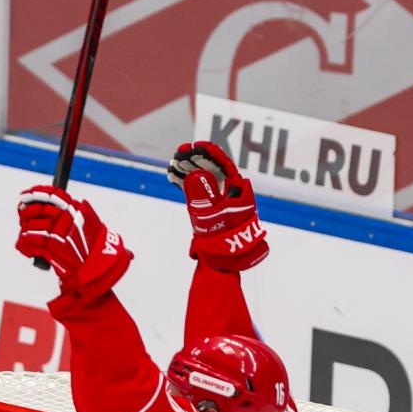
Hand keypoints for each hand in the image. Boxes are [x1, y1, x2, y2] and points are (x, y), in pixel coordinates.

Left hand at [15, 186, 131, 301]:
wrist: (95, 266)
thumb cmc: (90, 246)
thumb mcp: (85, 222)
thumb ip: (69, 213)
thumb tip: (41, 207)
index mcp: (76, 208)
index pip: (53, 194)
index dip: (36, 193)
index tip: (25, 195)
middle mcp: (69, 217)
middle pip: (39, 209)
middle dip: (27, 213)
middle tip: (22, 216)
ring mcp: (61, 231)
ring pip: (32, 225)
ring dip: (25, 232)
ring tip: (25, 238)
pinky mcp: (52, 247)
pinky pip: (31, 240)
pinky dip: (25, 245)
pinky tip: (26, 250)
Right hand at [167, 140, 267, 271]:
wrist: (223, 265)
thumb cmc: (224, 244)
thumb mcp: (212, 219)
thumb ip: (203, 197)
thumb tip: (194, 174)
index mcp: (238, 194)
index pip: (224, 167)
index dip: (210, 155)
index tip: (196, 146)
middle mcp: (229, 195)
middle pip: (213, 171)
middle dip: (196, 161)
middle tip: (180, 152)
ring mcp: (217, 202)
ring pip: (203, 180)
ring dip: (188, 171)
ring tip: (174, 163)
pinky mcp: (207, 210)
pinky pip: (196, 192)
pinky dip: (185, 184)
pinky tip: (174, 176)